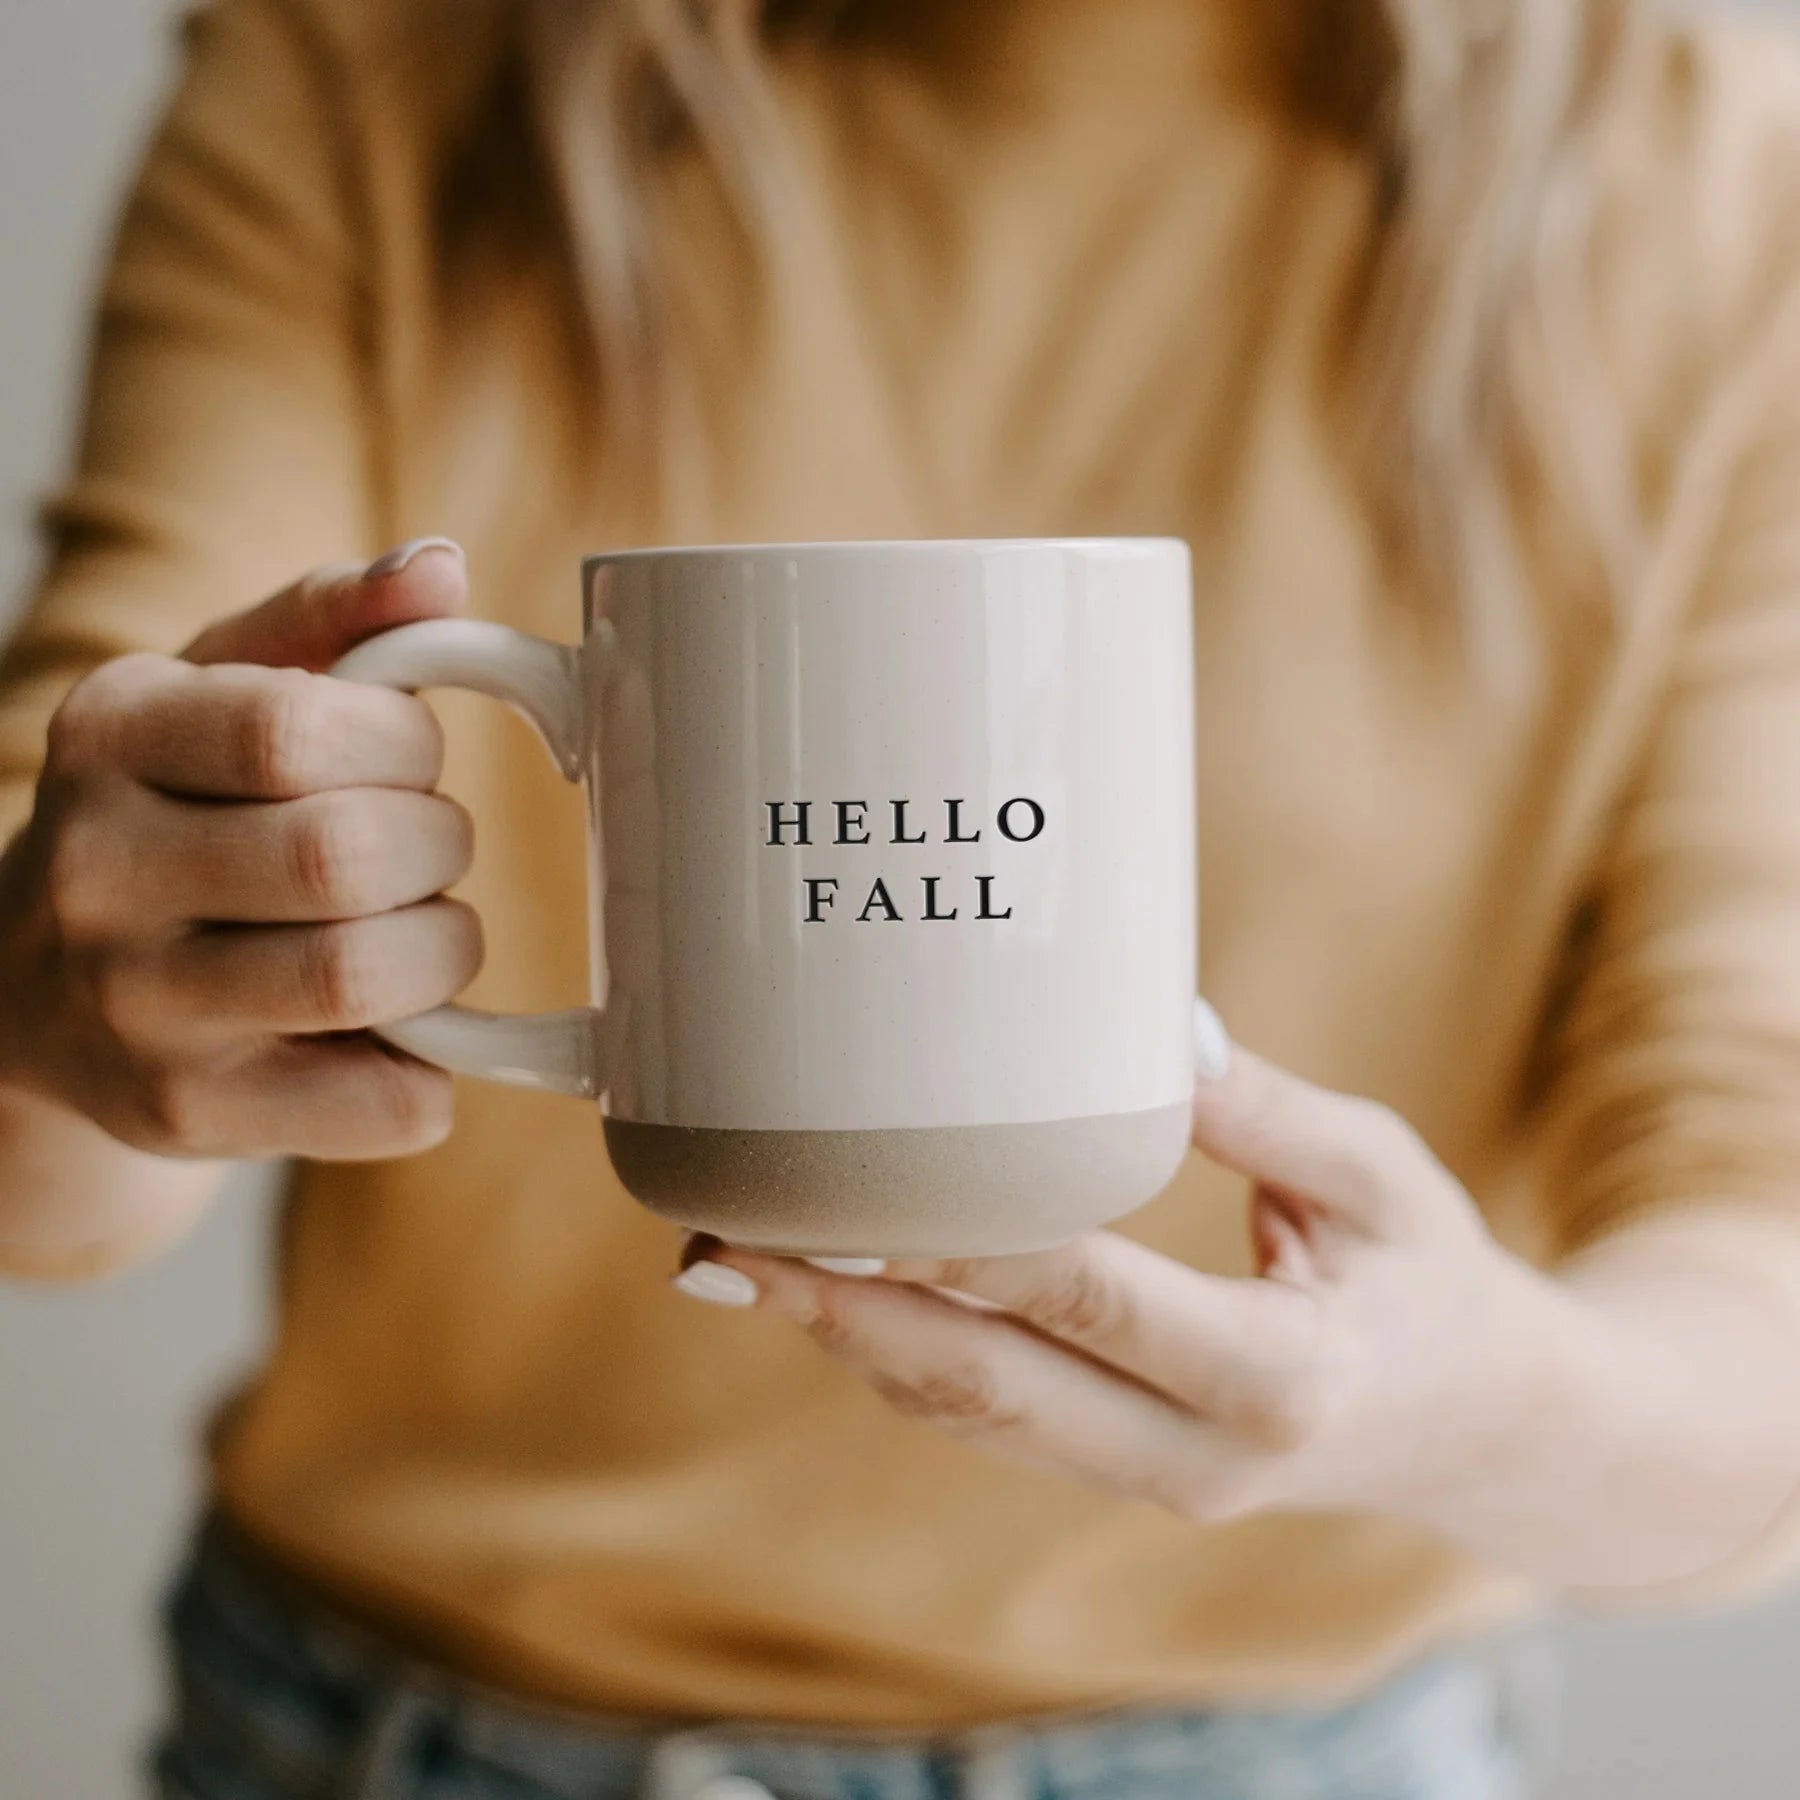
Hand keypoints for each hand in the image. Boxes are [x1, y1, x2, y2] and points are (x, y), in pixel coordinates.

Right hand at [0, 540, 482, 1161]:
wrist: (39, 992)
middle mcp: (93, 874)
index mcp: (109, 737)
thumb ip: (336, 619)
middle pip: (345, 857)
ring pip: (367, 976)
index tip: (406, 759)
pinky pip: (387, 1101)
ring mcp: (131, 1009)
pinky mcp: (186, 1115)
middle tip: (423, 850)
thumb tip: (441, 569)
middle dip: (437, 846)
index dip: (403, 747)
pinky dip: (436, 1065)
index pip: (297, 731)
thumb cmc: (178, 811)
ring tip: (418, 931)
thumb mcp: (222, 689)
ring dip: (444, 948)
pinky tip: (397, 1028)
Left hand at [682, 1013, 1574, 1544]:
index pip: (1084, 1301)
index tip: (843, 1189)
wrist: (1490, 1437)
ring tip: (740, 1263)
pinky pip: (994, 1422)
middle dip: (847, 1312)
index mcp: (1277, 1377)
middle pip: (989, 1383)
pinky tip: (833, 1297)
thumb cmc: (1439, 1285)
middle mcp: (1199, 1454)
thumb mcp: (1380, 1176)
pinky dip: (904, 1359)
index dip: (953, 1245)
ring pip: (972, 1416)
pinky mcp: (1125, 1474)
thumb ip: (1259, 1109)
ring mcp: (1154, 1482)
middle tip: (727, 1242)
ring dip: (852, 1340)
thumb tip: (1143, 1024)